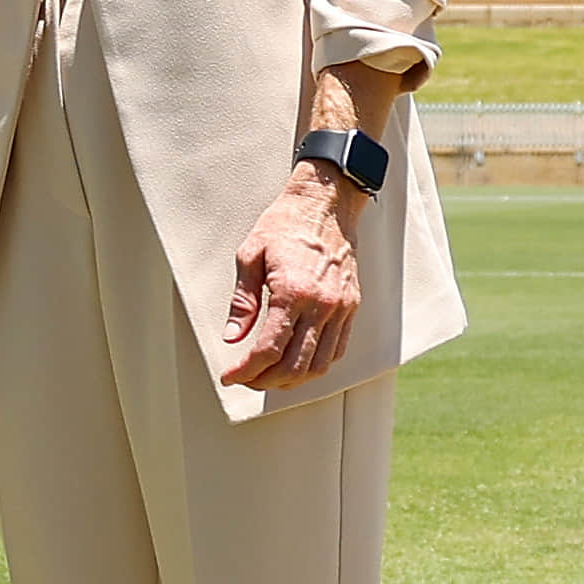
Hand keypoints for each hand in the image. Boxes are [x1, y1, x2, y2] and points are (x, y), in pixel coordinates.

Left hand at [219, 169, 369, 392]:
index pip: (269, 349)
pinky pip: (337, 350)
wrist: (325, 203)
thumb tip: (232, 336)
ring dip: (292, 380)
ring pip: (320, 365)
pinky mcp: (352, 307)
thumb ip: (241, 301)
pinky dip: (316, 366)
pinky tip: (297, 364)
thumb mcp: (249, 255)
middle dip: (265, 381)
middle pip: (295, 366)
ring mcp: (341, 308)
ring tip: (268, 377)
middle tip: (246, 379)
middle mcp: (322, 305)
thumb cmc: (285, 224)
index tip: (230, 376)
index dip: (247, 370)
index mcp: (292, 292)